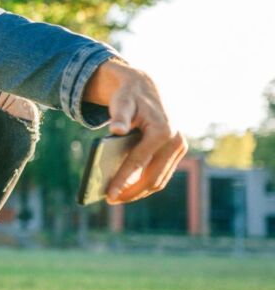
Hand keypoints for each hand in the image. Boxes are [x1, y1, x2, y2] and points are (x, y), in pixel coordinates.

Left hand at [83, 59, 187, 203]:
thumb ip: (119, 116)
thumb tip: (116, 130)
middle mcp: (176, 141)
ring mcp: (179, 148)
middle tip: (110, 200)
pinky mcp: (177, 152)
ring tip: (118, 198)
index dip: (123, 180)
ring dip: (139, 191)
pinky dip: (146, 184)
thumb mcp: (122, 102)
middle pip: (153, 177)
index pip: (139, 162)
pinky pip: (161, 174)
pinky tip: (129, 189)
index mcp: (162, 131)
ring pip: (159, 179)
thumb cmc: (129, 97)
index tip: (109, 195)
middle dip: (131, 191)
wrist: (145, 88)